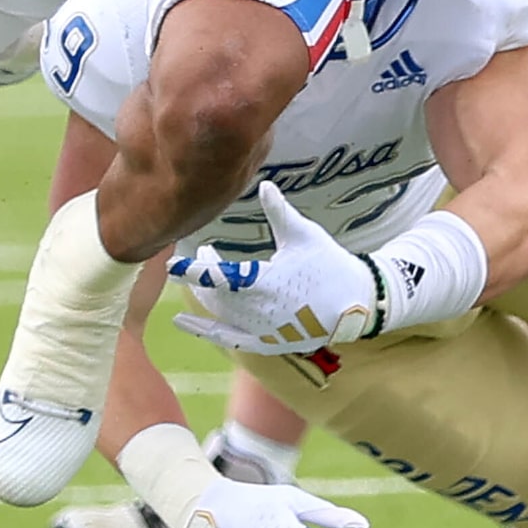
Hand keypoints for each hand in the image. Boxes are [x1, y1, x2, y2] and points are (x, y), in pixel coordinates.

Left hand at [171, 180, 378, 353]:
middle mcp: (258, 312)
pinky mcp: (266, 343)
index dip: (195, 270)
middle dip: (204, 276)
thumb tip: (264, 184)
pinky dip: (206, 331)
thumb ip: (279, 212)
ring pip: (219, 317)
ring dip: (205, 299)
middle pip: (216, 296)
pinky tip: (186, 324)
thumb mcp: (304, 235)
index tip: (173, 263)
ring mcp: (262, 331)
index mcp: (265, 283)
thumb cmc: (329, 264)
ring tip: (198, 283)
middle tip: (203, 254)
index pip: (220, 277)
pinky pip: (229, 339)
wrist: (355, 304)